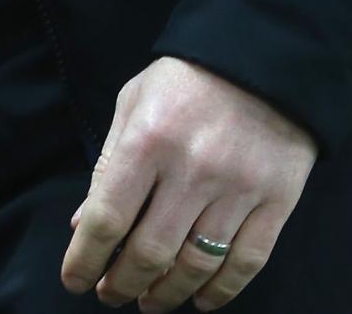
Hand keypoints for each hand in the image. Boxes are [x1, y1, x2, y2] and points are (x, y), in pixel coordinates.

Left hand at [60, 56, 316, 311]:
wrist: (263, 62)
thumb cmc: (185, 81)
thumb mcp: (133, 104)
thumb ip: (108, 163)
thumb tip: (83, 225)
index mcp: (147, 140)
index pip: (108, 217)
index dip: (87, 258)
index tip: (75, 281)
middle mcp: (192, 169)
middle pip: (151, 251)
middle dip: (123, 283)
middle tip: (110, 296)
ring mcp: (238, 189)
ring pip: (197, 265)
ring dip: (167, 293)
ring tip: (148, 302)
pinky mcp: (276, 202)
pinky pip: (247, 262)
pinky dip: (221, 291)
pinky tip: (200, 301)